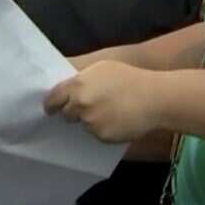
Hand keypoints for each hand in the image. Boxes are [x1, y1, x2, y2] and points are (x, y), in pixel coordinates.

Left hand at [44, 61, 159, 143]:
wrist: (153, 99)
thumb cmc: (129, 78)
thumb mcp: (101, 68)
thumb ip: (80, 79)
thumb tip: (66, 88)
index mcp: (77, 86)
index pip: (52, 99)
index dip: (51, 104)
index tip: (51, 107)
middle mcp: (80, 105)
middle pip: (66, 114)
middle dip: (73, 111)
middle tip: (87, 106)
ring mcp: (91, 123)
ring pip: (82, 124)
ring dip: (89, 120)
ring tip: (108, 111)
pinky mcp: (102, 136)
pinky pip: (96, 134)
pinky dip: (102, 129)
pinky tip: (116, 120)